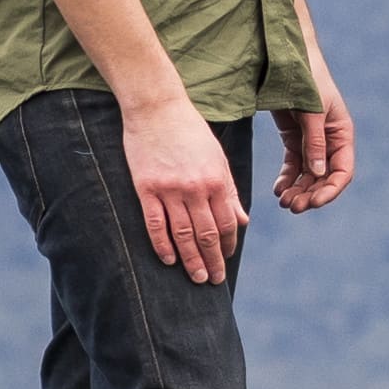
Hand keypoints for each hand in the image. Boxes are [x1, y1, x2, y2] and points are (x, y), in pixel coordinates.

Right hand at [119, 94, 250, 284]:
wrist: (157, 107)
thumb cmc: (190, 131)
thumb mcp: (217, 158)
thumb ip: (230, 191)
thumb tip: (243, 221)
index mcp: (217, 179)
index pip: (227, 222)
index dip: (228, 244)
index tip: (226, 258)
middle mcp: (196, 188)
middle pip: (207, 234)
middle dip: (213, 260)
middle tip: (214, 281)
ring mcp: (170, 190)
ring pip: (183, 234)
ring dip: (191, 259)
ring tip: (197, 277)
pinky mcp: (146, 189)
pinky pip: (156, 224)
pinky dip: (162, 245)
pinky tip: (168, 261)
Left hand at [280, 73, 355, 212]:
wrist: (288, 58)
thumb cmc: (307, 79)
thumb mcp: (312, 111)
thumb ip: (314, 142)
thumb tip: (318, 174)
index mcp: (342, 133)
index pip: (342, 171)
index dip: (330, 190)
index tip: (312, 202)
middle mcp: (329, 140)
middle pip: (324, 177)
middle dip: (310, 194)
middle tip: (291, 206)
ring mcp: (311, 140)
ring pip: (308, 174)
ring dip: (298, 190)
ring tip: (283, 201)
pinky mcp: (294, 137)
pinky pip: (293, 165)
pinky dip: (287, 178)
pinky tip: (278, 189)